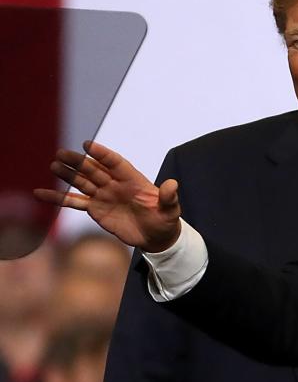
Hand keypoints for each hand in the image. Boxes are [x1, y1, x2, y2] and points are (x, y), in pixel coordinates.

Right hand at [34, 141, 181, 251]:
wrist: (156, 237)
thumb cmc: (165, 221)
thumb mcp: (171, 210)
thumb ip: (169, 197)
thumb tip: (172, 184)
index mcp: (133, 180)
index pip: (115, 163)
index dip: (103, 154)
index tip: (88, 145)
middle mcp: (115, 184)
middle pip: (94, 170)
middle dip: (79, 162)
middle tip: (61, 153)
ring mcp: (103, 195)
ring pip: (82, 182)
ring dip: (67, 175)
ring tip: (53, 165)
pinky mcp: (95, 209)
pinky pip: (73, 202)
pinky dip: (58, 198)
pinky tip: (40, 193)